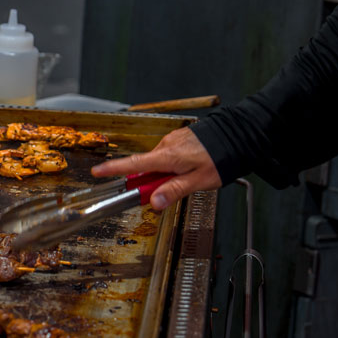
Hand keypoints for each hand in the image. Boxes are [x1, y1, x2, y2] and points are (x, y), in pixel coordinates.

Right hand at [91, 127, 220, 209]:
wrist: (239, 136)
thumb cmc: (221, 158)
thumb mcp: (198, 181)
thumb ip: (173, 191)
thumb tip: (154, 201)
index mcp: (167, 157)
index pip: (133, 164)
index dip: (113, 169)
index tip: (97, 172)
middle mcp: (166, 146)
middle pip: (146, 167)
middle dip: (150, 181)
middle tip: (163, 193)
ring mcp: (172, 140)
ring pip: (159, 162)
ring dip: (164, 173)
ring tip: (186, 178)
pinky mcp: (180, 138)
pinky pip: (168, 154)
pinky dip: (172, 164)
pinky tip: (189, 167)